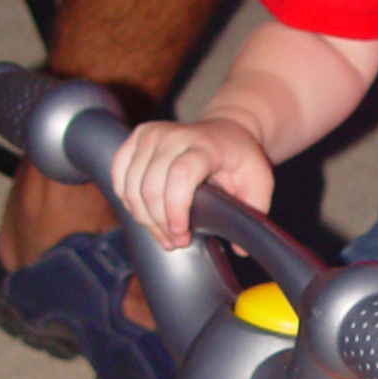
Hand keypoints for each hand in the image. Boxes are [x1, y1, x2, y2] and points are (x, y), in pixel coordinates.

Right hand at [114, 116, 274, 247]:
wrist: (225, 130)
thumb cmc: (240, 159)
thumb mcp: (260, 181)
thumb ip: (254, 211)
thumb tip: (239, 249)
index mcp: (205, 145)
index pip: (180, 175)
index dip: (175, 209)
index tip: (181, 234)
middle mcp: (174, 135)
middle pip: (151, 185)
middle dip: (159, 222)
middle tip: (175, 241)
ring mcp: (152, 134)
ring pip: (131, 185)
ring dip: (143, 217)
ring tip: (162, 233)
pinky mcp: (137, 137)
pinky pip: (118, 174)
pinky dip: (127, 200)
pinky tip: (145, 213)